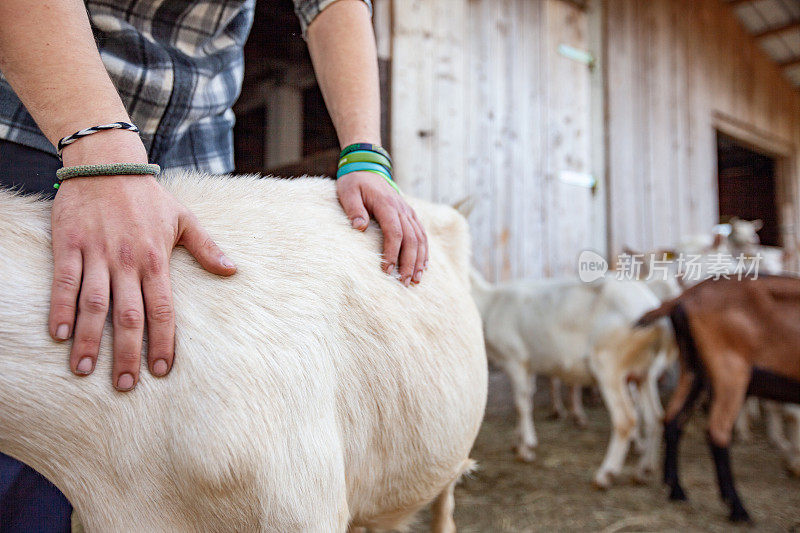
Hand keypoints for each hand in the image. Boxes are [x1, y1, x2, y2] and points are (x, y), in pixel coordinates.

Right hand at [50, 133, 235, 390]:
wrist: (107, 163)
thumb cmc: (148, 195)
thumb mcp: (184, 218)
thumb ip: (207, 248)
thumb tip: (233, 271)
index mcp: (157, 260)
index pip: (163, 310)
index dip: (163, 342)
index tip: (161, 371)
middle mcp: (128, 261)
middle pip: (129, 316)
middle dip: (128, 353)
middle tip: (124, 386)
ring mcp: (97, 253)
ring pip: (94, 304)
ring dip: (90, 340)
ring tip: (85, 370)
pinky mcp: (70, 244)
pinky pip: (65, 282)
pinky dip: (61, 308)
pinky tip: (59, 335)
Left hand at [336, 171, 427, 285]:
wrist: (366, 167)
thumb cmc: (354, 182)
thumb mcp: (348, 192)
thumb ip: (353, 209)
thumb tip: (360, 227)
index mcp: (387, 204)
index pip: (395, 232)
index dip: (393, 252)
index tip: (387, 270)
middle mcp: (402, 209)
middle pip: (411, 239)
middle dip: (409, 262)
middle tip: (404, 282)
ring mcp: (408, 211)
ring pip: (420, 238)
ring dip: (419, 260)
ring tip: (415, 279)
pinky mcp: (410, 214)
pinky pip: (421, 234)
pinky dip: (424, 251)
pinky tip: (422, 266)